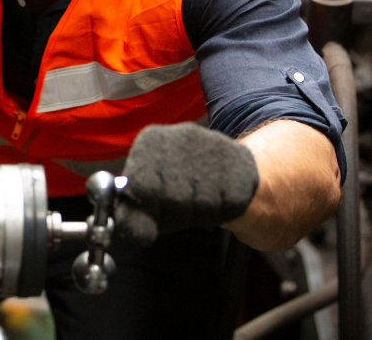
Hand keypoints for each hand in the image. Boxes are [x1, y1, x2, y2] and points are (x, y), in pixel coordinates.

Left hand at [114, 123, 259, 245]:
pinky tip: (218, 197)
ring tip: (198, 201)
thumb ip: (132, 217)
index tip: (155, 208)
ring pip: (204, 202)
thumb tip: (137, 236)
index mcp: (151, 140)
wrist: (222, 168)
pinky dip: (223, 210)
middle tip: (180, 208)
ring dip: (201, 213)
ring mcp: (213, 144)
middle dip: (177, 213)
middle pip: (175, 197)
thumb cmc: (174, 187)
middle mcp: (181, 134)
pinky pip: (229, 203)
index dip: (149, 208)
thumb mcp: (146, 201)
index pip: (142, 185)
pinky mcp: (240, 160)